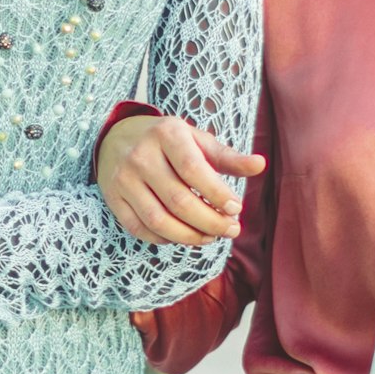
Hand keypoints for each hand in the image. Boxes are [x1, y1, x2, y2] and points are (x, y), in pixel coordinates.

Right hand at [97, 112, 263, 245]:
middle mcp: (141, 155)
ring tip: (211, 237)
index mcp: (166, 134)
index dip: (218, 194)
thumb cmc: (167, 140)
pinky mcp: (113, 198)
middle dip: (210, 222)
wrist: (116, 136)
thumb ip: (228, 156)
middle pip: (179, 201)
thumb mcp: (197, 139)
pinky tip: (183, 236)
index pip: (194, 171)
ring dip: (190, 236)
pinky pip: (140, 228)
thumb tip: (261, 165)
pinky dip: (165, 239)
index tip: (237, 209)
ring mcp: (123, 179)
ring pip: (159, 220)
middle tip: (231, 230)